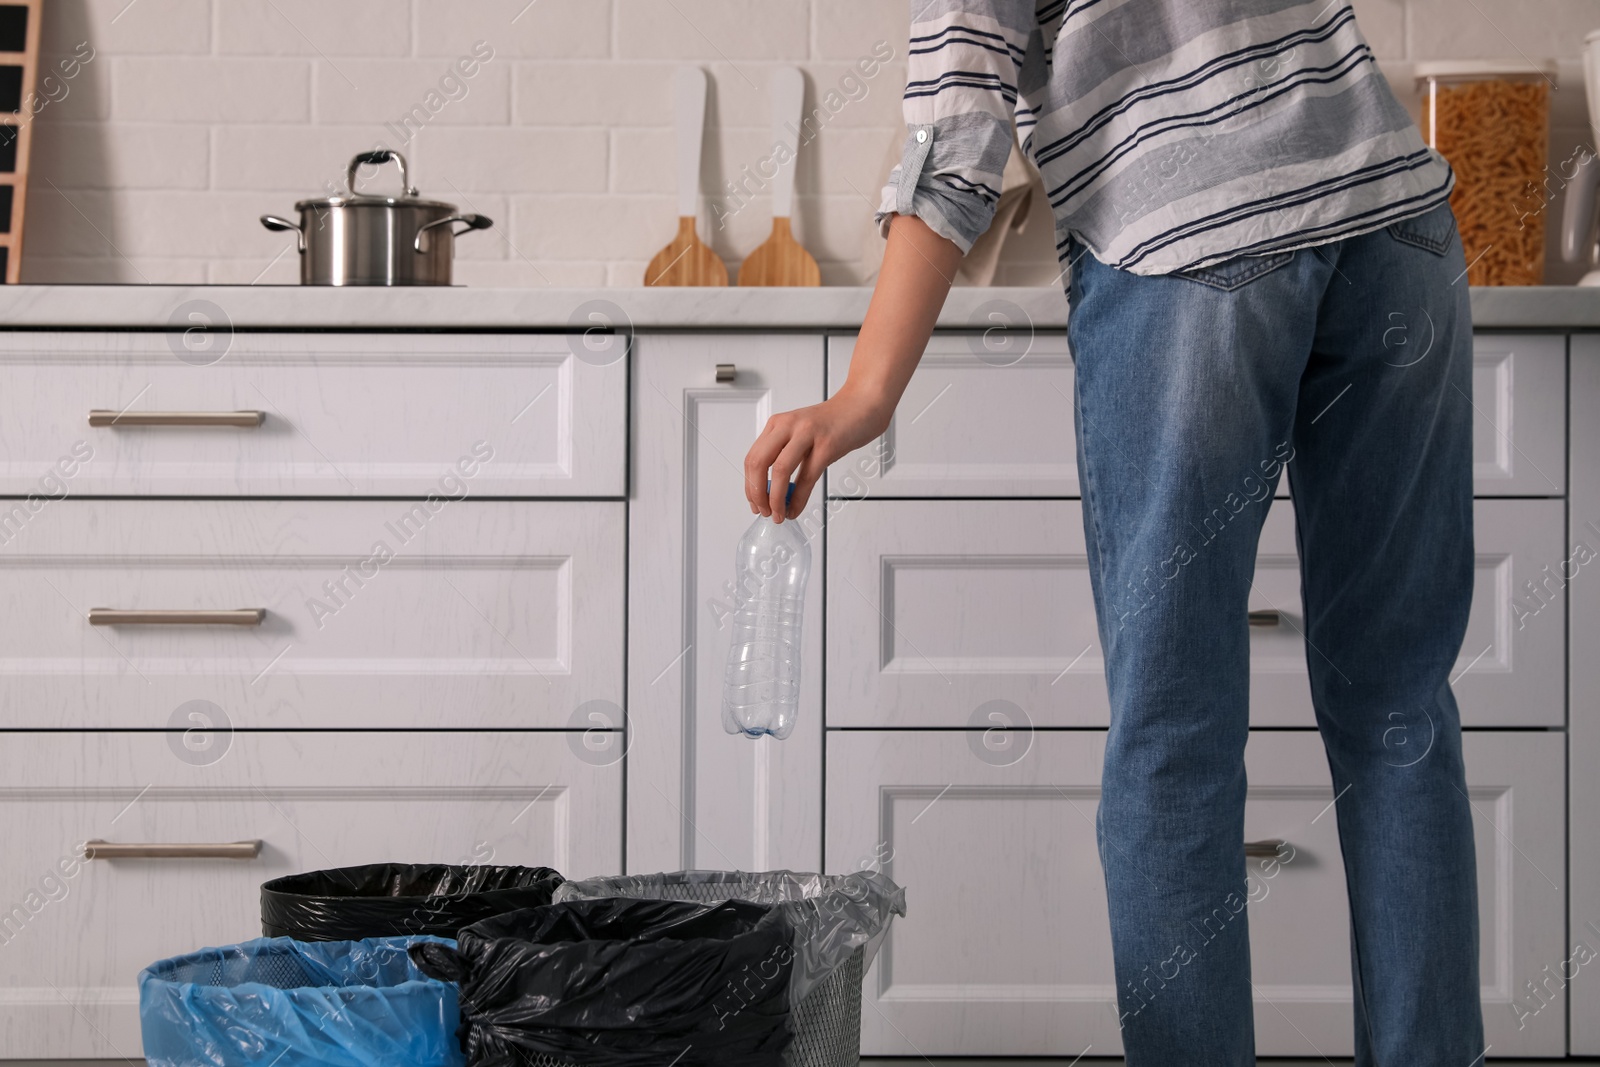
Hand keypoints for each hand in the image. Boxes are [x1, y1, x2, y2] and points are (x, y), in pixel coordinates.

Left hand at [743, 387, 891, 520]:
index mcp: (778, 424)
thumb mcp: (801, 434)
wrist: (862, 405)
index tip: (754, 503)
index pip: (752, 458)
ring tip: (779, 515)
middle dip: (757, 494)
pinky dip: (798, 499)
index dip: (750, 486)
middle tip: (763, 511)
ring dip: (775, 499)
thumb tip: (772, 490)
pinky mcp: (827, 445)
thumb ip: (785, 455)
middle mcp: (788, 426)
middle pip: (758, 463)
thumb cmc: (834, 423)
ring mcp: (807, 434)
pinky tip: (796, 509)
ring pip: (779, 471)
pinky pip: (807, 478)